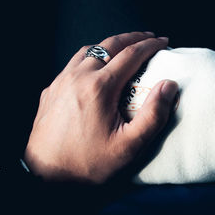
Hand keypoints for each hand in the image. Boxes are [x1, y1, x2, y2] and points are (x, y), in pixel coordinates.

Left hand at [24, 32, 177, 182]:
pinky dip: (91, 56)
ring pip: (89, 50)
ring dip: (111, 44)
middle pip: (110, 44)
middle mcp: (78, 77)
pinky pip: (73, 63)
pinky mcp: (51, 90)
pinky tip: (97, 67)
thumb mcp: (129, 146)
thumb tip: (169, 85)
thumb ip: (154, 114)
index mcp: (100, 87)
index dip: (151, 45)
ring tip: (126, 48)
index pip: (131, 54)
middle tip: (149, 37)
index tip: (164, 42)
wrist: (45, 177)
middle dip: (133, 37)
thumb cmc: (88, 163)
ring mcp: (61, 81)